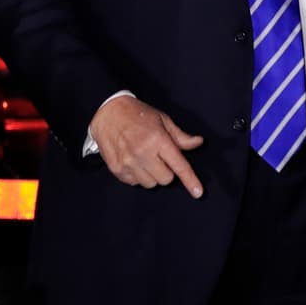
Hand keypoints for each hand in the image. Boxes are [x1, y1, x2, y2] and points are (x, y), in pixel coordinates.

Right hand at [89, 96, 203, 197]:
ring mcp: (128, 162)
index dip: (190, 180)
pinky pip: (135, 183)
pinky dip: (138, 175)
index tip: (198, 193)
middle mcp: (142, 152)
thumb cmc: (137, 114)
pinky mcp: (117, 169)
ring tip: (145, 158)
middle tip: (159, 157)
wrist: (107, 112)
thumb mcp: (162, 119)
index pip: (178, 165)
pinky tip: (134, 161)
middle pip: (166, 179)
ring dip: (152, 175)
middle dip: (167, 171)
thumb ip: (180, 136)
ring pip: (150, 184)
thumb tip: (197, 142)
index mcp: (157, 139)